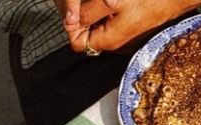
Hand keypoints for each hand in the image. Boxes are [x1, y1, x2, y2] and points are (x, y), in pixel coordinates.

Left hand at [62, 0, 197, 53]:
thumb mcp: (111, 2)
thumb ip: (87, 13)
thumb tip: (70, 20)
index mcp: (109, 40)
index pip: (77, 42)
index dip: (71, 23)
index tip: (75, 6)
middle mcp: (116, 43)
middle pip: (87, 35)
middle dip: (82, 16)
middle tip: (86, 0)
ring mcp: (125, 36)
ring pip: (98, 27)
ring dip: (94, 11)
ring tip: (102, 0)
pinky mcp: (131, 28)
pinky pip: (111, 22)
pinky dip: (106, 10)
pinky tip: (112, 2)